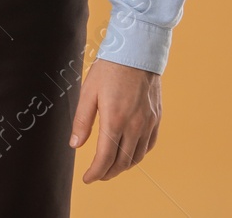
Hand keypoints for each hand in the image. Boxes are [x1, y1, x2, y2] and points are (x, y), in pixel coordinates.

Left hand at [68, 58, 161, 181]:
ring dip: (123, 166)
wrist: (136, 52)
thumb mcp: (88, 92)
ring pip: (137, 156)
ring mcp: (148, 123)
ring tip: (111, 167)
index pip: (105, 158)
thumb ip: (82, 121)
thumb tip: (75, 145)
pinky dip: (138, 154)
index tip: (87, 178)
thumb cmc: (109, 69)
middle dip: (108, 173)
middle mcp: (134, 125)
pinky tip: (129, 153)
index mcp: (114, 120)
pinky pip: (149, 145)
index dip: (95, 172)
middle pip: (122, 162)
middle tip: (97, 175)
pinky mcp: (156, 118)